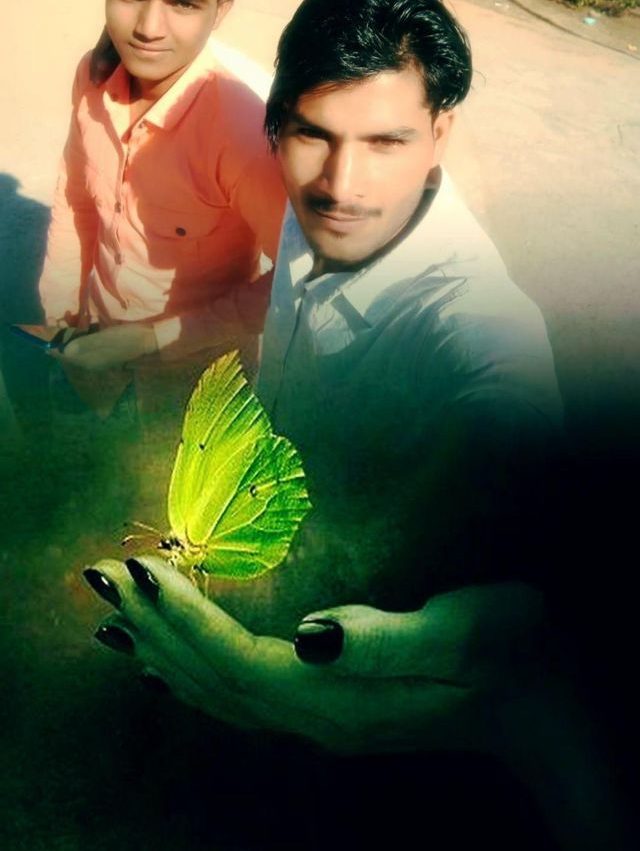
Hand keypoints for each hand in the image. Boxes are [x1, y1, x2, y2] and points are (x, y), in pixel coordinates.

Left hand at [52, 323, 157, 371]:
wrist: (150, 339)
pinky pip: (85, 339)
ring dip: (69, 331)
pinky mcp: (102, 346)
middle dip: (59, 335)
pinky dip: (79, 330)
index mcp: (88, 361)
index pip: (63, 354)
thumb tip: (63, 349)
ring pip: (75, 343)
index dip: (51, 343)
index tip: (42, 332)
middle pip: (67, 349)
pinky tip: (79, 319)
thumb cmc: (127, 339)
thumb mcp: (104, 340)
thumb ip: (84, 345)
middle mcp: (90, 360)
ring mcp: (96, 353)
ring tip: (66, 316)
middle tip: (54, 319)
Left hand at [83, 558, 546, 754]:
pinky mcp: (331, 710)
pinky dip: (193, 674)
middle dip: (152, 628)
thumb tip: (312, 632)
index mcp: (340, 697)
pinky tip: (172, 666)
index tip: (136, 568)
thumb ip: (388, 638)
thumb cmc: (517, 655)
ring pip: (217, 693)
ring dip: (161, 653)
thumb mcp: (467, 634)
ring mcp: (322, 721)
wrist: (549, 709)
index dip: (181, 616)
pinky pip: (238, 696)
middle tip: (100, 578)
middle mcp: (317, 717)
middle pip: (212, 678)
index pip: (235, 658)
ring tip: (111, 621)